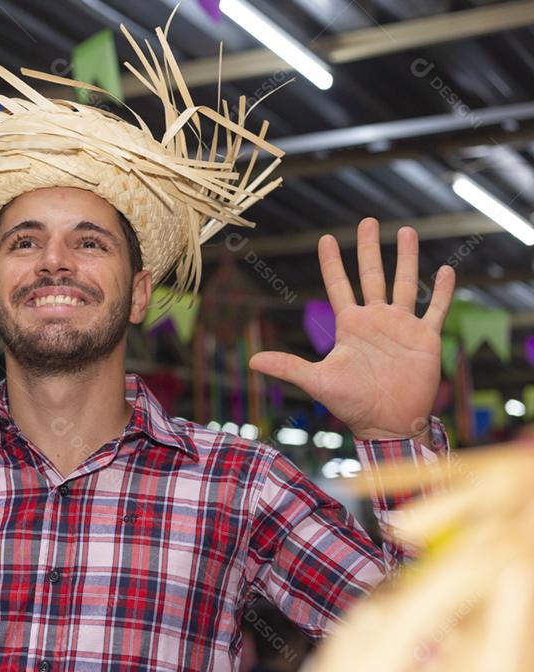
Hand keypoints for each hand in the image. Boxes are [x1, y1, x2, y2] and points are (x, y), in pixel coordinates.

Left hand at [249, 218, 454, 440]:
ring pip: (404, 283)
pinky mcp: (425, 338)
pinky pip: (435, 308)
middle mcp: (375, 320)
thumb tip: (251, 362)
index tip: (326, 239)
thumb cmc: (352, 404)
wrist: (388, 423)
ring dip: (407, 258)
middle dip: (370, 248)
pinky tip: (446, 270)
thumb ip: (288, 367)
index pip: (338, 285)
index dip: (332, 263)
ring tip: (407, 231)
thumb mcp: (317, 382)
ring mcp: (401, 326)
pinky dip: (441, 290)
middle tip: (368, 221)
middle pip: (372, 275)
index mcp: (350, 325)